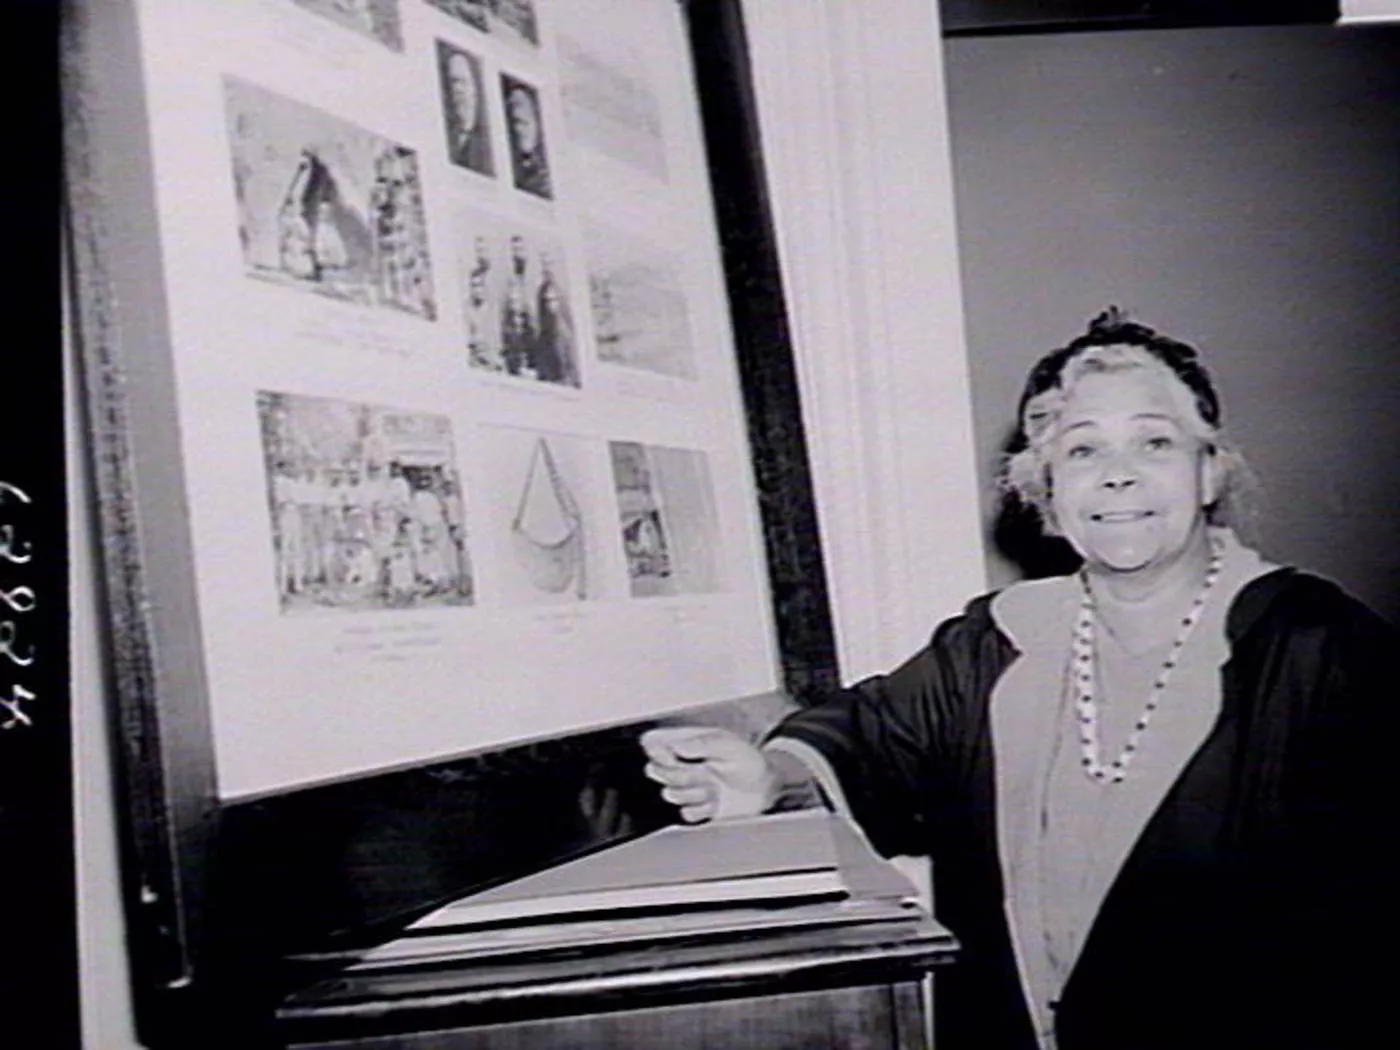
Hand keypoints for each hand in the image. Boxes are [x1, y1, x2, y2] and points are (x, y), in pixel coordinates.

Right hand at [640, 726, 776, 822]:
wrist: (766, 788)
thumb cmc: (749, 760)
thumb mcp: (729, 745)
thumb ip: (702, 744)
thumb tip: (676, 746)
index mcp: (687, 744)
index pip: (654, 743)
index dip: (656, 751)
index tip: (672, 756)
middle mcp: (683, 765)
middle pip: (655, 770)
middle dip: (676, 774)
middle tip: (701, 772)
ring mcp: (689, 788)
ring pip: (670, 793)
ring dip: (693, 791)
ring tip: (714, 785)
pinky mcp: (698, 809)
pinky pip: (686, 813)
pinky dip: (702, 809)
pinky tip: (716, 802)